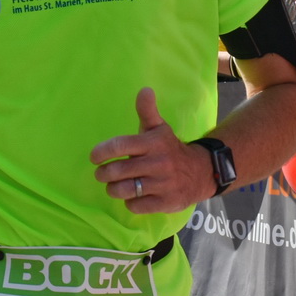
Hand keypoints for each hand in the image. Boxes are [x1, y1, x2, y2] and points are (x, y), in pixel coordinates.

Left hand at [90, 88, 211, 213]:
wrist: (200, 171)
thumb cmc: (169, 149)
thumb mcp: (159, 128)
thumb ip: (147, 111)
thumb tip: (144, 90)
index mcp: (153, 143)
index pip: (120, 145)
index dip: (102, 152)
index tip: (94, 158)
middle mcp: (158, 163)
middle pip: (118, 171)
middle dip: (104, 174)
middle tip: (102, 174)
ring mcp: (162, 184)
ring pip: (125, 190)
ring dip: (113, 189)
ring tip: (113, 186)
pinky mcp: (166, 202)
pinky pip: (136, 206)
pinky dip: (129, 202)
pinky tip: (133, 196)